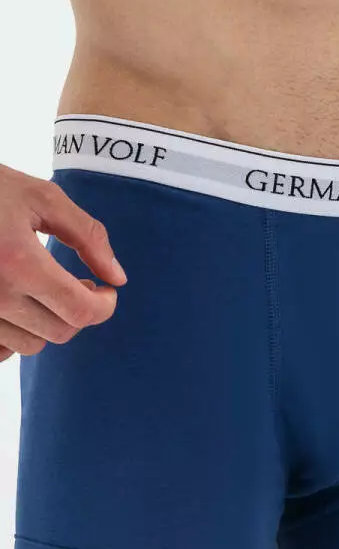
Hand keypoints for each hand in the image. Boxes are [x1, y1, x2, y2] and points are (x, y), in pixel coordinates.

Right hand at [0, 163, 126, 361]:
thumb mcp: (42, 198)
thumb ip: (88, 236)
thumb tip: (118, 278)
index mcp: (19, 262)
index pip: (80, 311)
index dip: (105, 305)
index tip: (107, 290)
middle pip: (59, 332)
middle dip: (79, 311)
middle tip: (80, 284)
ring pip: (31, 345)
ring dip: (48, 323)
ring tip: (46, 291)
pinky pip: (0, 350)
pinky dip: (15, 335)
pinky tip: (19, 305)